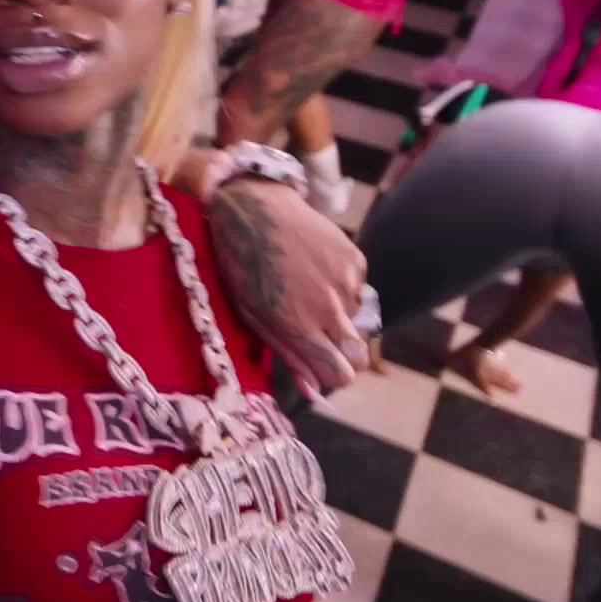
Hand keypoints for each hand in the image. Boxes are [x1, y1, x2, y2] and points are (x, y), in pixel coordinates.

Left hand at [207, 179, 370, 394]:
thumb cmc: (242, 266)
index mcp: (299, 327)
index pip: (341, 374)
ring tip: (305, 286)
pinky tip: (314, 266)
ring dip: (338, 311)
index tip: (321, 363)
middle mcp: (328, 308)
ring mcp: (345, 282)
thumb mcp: (253, 315)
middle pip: (359, 354)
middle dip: (343, 350)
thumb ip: (289, 354)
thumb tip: (315, 392)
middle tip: (317, 330)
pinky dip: (342, 284)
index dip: (333, 374)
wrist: (253, 209)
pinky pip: (357, 288)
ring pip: (356, 318)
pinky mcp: (355, 259)